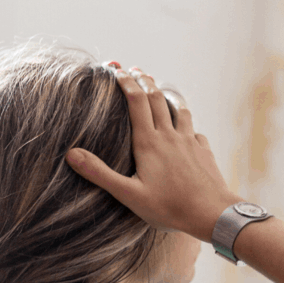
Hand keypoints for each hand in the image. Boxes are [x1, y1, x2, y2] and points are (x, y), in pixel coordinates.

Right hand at [65, 67, 239, 240]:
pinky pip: (194, 131)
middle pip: (156, 98)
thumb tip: (72, 154)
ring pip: (178, 109)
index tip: (117, 71)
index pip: (136, 102)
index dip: (126, 83)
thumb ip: (100, 173)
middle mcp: (170, 135)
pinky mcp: (203, 150)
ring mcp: (189, 140)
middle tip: (135, 70)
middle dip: (144, 81)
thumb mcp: (129, 194)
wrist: (211, 212)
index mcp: (149, 142)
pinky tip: (187, 130)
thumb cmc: (168, 207)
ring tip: (160, 91)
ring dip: (167, 97)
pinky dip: (187, 125)